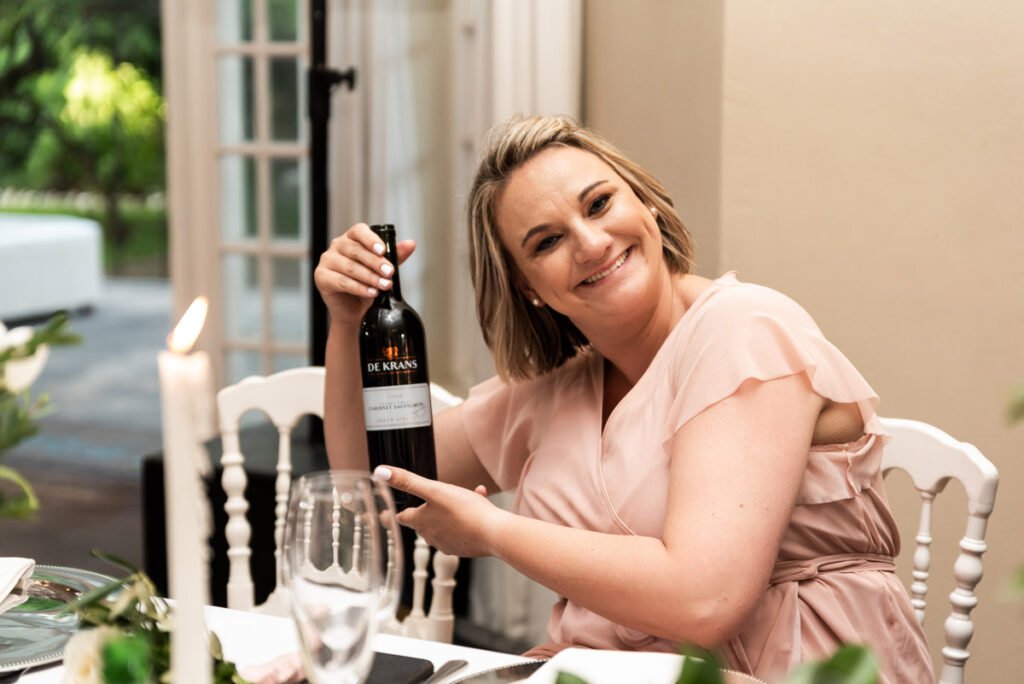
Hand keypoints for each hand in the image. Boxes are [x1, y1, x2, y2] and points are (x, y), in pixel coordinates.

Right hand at [313, 223, 415, 325]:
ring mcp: (327, 261)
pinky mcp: (321, 277)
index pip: (359, 231)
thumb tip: (410, 244)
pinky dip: (359, 288)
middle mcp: (337, 246)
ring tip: (384, 285)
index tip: (383, 251)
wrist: (354, 309)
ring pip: (350, 267)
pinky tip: (371, 292)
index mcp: (351, 238)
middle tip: (390, 273)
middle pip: (356, 250)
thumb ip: (395, 256)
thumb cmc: (367, 284)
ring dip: (370, 277)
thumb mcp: (383, 269)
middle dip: (376, 263)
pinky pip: (341, 282)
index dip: (371, 240)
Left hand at [374, 466, 504, 557]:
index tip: (391, 512)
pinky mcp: (464, 548)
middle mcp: (431, 536)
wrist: (493, 533)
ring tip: (466, 497)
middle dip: (429, 509)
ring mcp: (448, 544)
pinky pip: (461, 529)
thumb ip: (408, 481)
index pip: (402, 517)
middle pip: (423, 521)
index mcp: (420, 522)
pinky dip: (465, 518)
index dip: (398, 511)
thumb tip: (379, 472)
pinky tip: (479, 504)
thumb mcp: (434, 490)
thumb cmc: (464, 510)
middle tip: (438, 497)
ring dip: (450, 512)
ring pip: (444, 524)